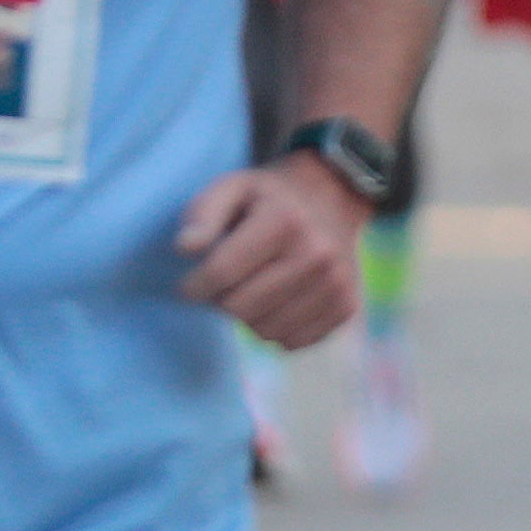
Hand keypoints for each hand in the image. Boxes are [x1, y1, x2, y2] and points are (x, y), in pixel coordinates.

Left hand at [176, 148, 367, 349]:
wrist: (332, 199)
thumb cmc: (269, 199)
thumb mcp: (232, 187)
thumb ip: (202, 213)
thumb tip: (185, 248)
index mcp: (284, 221)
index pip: (221, 273)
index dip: (193, 286)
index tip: (188, 286)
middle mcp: (316, 255)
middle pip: (241, 308)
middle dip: (220, 301)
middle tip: (222, 287)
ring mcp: (336, 284)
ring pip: (265, 331)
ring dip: (247, 317)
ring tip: (250, 291)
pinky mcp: (346, 308)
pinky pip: (292, 342)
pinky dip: (275, 329)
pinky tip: (274, 304)